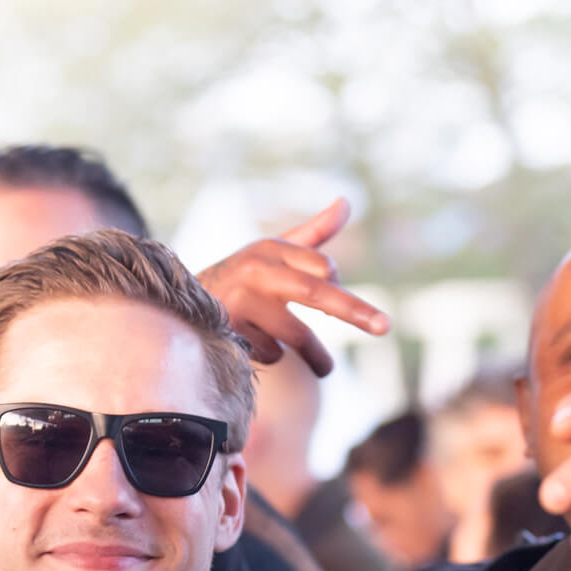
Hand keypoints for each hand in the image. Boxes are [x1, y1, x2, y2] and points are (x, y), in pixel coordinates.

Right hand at [196, 198, 388, 374]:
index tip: (343, 299)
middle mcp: (257, 271)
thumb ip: (314, 233)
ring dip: (316, 356)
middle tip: (385, 327)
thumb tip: (346, 202)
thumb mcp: (276, 251)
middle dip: (355, 310)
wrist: (185, 302)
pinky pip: (272, 353)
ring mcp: (242, 303)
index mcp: (271, 248)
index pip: (323, 269)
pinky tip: (258, 346)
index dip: (337, 286)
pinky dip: (274, 356)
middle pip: (316, 293)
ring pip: (296, 335)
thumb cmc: (245, 276)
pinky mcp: (230, 332)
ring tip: (326, 369)